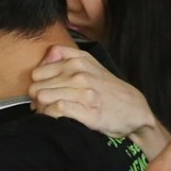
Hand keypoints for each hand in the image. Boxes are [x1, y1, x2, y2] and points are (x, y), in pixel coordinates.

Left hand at [30, 45, 168, 157]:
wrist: (134, 109)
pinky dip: (51, 115)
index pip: (37, 73)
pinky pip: (56, 110)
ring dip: (42, 108)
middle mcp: (80, 75)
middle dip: (37, 99)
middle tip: (45, 105)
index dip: (37, 85)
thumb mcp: (89, 63)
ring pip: (43, 97)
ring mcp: (84, 93)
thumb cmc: (105, 87)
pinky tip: (57, 117)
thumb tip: (45, 56)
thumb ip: (65, 54)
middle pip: (36, 87)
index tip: (44, 92)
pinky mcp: (88, 111)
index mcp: (77, 62)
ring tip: (51, 111)